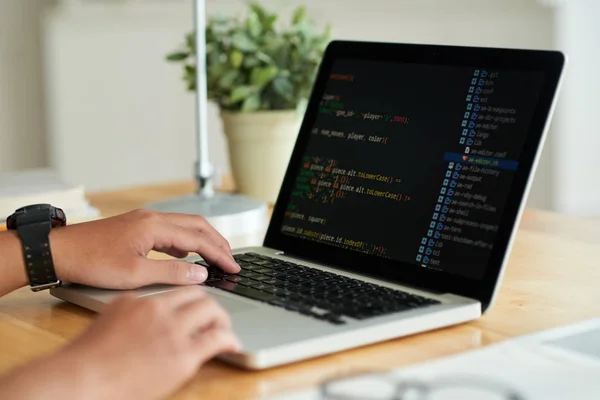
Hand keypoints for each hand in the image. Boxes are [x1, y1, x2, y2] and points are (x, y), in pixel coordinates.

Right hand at [0, 287, 240, 399]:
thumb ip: (128, 316)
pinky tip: (233, 344)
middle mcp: (157, 310)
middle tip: (214, 316)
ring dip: (222, 319)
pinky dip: (229, 340)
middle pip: (196, 295)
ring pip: (211, 310)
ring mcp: (171, 331)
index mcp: (137, 301)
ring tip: (224, 329)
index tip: (195, 305)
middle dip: (209, 304)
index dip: (189, 298)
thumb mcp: (105, 324)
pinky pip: (216, 339)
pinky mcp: (182, 355)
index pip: (173, 291)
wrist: (78, 380)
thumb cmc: (85, 362)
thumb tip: (142, 322)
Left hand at [50, 209, 240, 288]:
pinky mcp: (137, 227)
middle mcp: (152, 218)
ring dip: (203, 240)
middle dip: (217, 242)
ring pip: (184, 226)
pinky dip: (186, 240)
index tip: (234, 266)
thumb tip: (200, 273)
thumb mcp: (134, 274)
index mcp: (155, 226)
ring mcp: (144, 220)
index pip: (198, 239)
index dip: (219, 254)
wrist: (59, 251)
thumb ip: (171, 273)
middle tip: (232, 259)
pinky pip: (170, 230)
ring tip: (216, 256)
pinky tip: (185, 254)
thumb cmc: (92, 261)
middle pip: (196, 226)